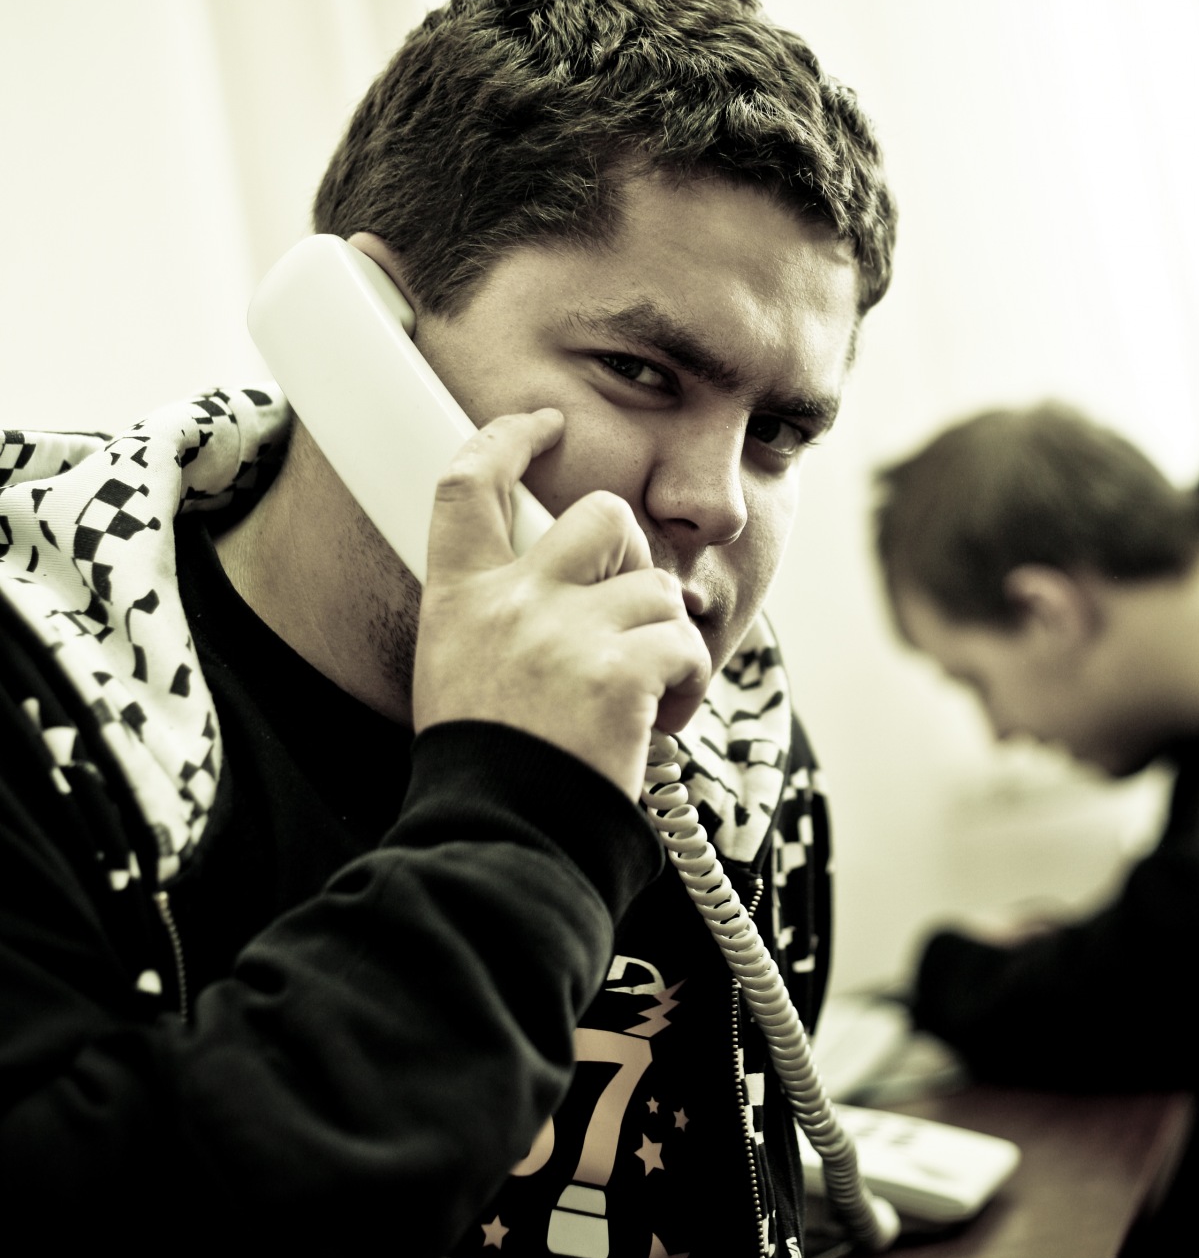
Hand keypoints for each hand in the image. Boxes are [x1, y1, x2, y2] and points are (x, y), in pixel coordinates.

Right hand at [411, 408, 710, 797]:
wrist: (502, 834)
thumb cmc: (487, 763)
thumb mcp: (455, 668)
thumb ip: (496, 611)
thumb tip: (558, 575)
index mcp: (460, 598)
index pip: (468, 485)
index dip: (506, 438)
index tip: (541, 423)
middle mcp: (512, 601)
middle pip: (601, 514)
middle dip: (634, 550)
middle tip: (630, 606)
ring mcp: (567, 633)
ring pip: (659, 588)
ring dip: (663, 635)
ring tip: (638, 690)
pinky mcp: (620, 672)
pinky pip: (684, 645)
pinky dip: (685, 682)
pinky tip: (655, 718)